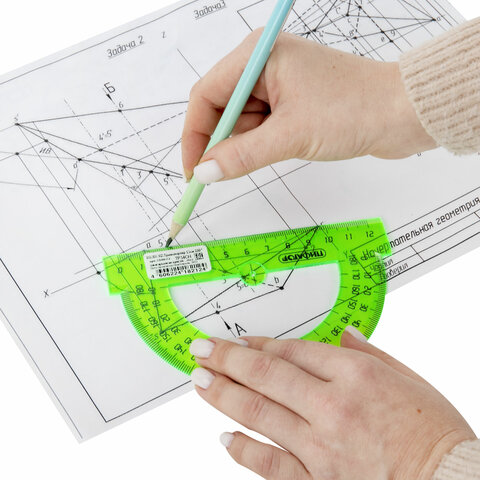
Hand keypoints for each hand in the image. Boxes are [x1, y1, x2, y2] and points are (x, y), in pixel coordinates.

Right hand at [182, 30, 435, 182]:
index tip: (193, 170)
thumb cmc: (354, 110)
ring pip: (241, 123)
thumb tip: (205, 172)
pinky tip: (280, 150)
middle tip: (220, 176)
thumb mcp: (291, 136)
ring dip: (245, 147)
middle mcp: (263, 65)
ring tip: (276, 153)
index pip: (206, 95)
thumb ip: (242, 156)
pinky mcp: (291, 103)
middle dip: (221, 144)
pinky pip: (260, 128)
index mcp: (258, 56)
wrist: (403, 113)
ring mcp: (278, 85)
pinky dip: (260, 146)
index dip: (195, 135)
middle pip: (221, 109)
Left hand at [188, 329, 475, 478]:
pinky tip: (224, 437)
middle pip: (266, 375)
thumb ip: (368, 352)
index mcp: (356, 374)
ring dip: (224, 395)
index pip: (292, 350)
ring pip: (259, 414)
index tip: (239, 340)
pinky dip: (243, 450)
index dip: (259, 343)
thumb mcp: (406, 377)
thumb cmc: (434, 431)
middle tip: (201, 350)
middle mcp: (333, 406)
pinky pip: (270, 465)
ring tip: (200, 381)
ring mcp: (321, 447)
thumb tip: (342, 333)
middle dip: (227, 359)